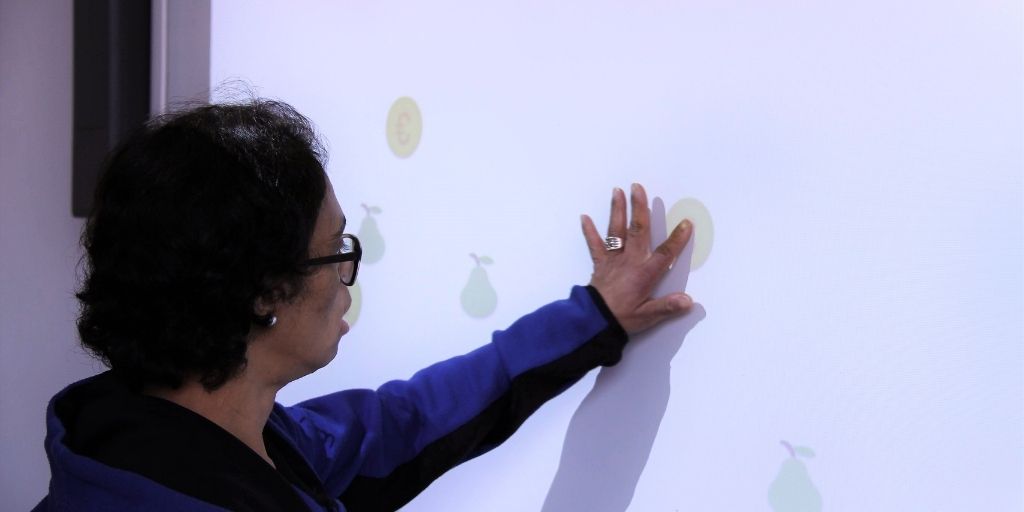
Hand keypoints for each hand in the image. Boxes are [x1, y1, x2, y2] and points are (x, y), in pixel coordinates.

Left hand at [581, 183, 693, 333]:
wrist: (593, 321)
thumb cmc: (622, 318)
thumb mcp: (648, 316)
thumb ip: (668, 306)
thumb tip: (688, 301)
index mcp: (644, 273)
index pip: (665, 253)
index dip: (677, 239)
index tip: (686, 223)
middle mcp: (629, 261)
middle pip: (637, 230)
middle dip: (639, 208)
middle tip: (637, 187)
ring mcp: (613, 260)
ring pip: (616, 231)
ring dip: (617, 210)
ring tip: (617, 191)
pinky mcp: (600, 264)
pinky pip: (594, 245)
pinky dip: (589, 231)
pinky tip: (584, 217)